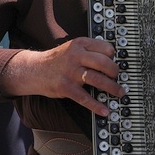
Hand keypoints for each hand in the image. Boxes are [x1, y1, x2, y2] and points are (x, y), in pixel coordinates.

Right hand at [0, 37, 121, 116]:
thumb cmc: (58, 60)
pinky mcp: (66, 87)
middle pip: (104, 63)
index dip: (113, 56)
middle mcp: (76, 56)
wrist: (35, 70)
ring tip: (119, 92)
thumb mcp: (72, 47)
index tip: (115, 62)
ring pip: (98, 80)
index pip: (105, 47)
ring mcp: (71, 72)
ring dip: (112, 88)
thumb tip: (111, 60)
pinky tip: (104, 110)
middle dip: (115, 72)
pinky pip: (85, 98)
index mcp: (80, 44)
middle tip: (118, 77)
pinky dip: (96, 106)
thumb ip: (89, 50)